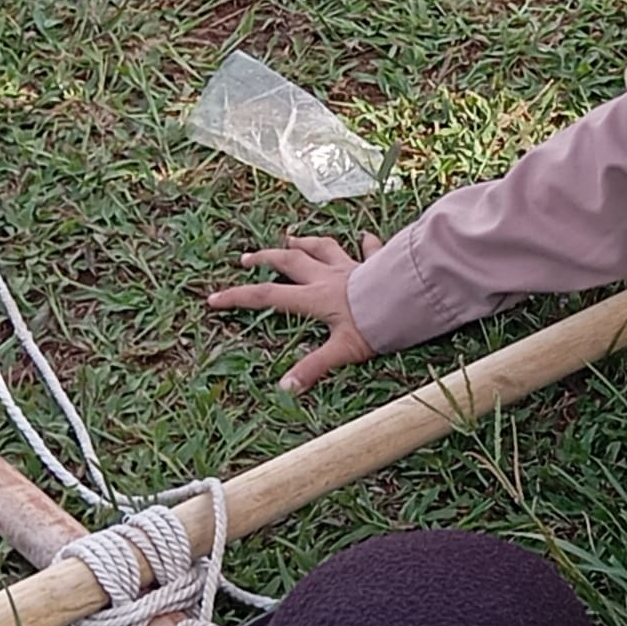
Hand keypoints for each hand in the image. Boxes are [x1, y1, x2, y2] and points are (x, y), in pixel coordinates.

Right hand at [207, 232, 380, 395]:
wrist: (413, 297)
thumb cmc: (378, 324)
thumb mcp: (343, 351)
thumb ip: (313, 368)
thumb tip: (285, 388)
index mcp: (316, 297)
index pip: (268, 296)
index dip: (238, 297)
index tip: (213, 298)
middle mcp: (330, 277)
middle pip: (289, 262)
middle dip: (264, 259)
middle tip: (246, 258)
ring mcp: (353, 266)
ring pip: (322, 247)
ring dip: (305, 242)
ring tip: (291, 238)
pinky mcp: (377, 263)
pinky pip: (369, 249)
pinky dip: (366, 243)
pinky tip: (365, 236)